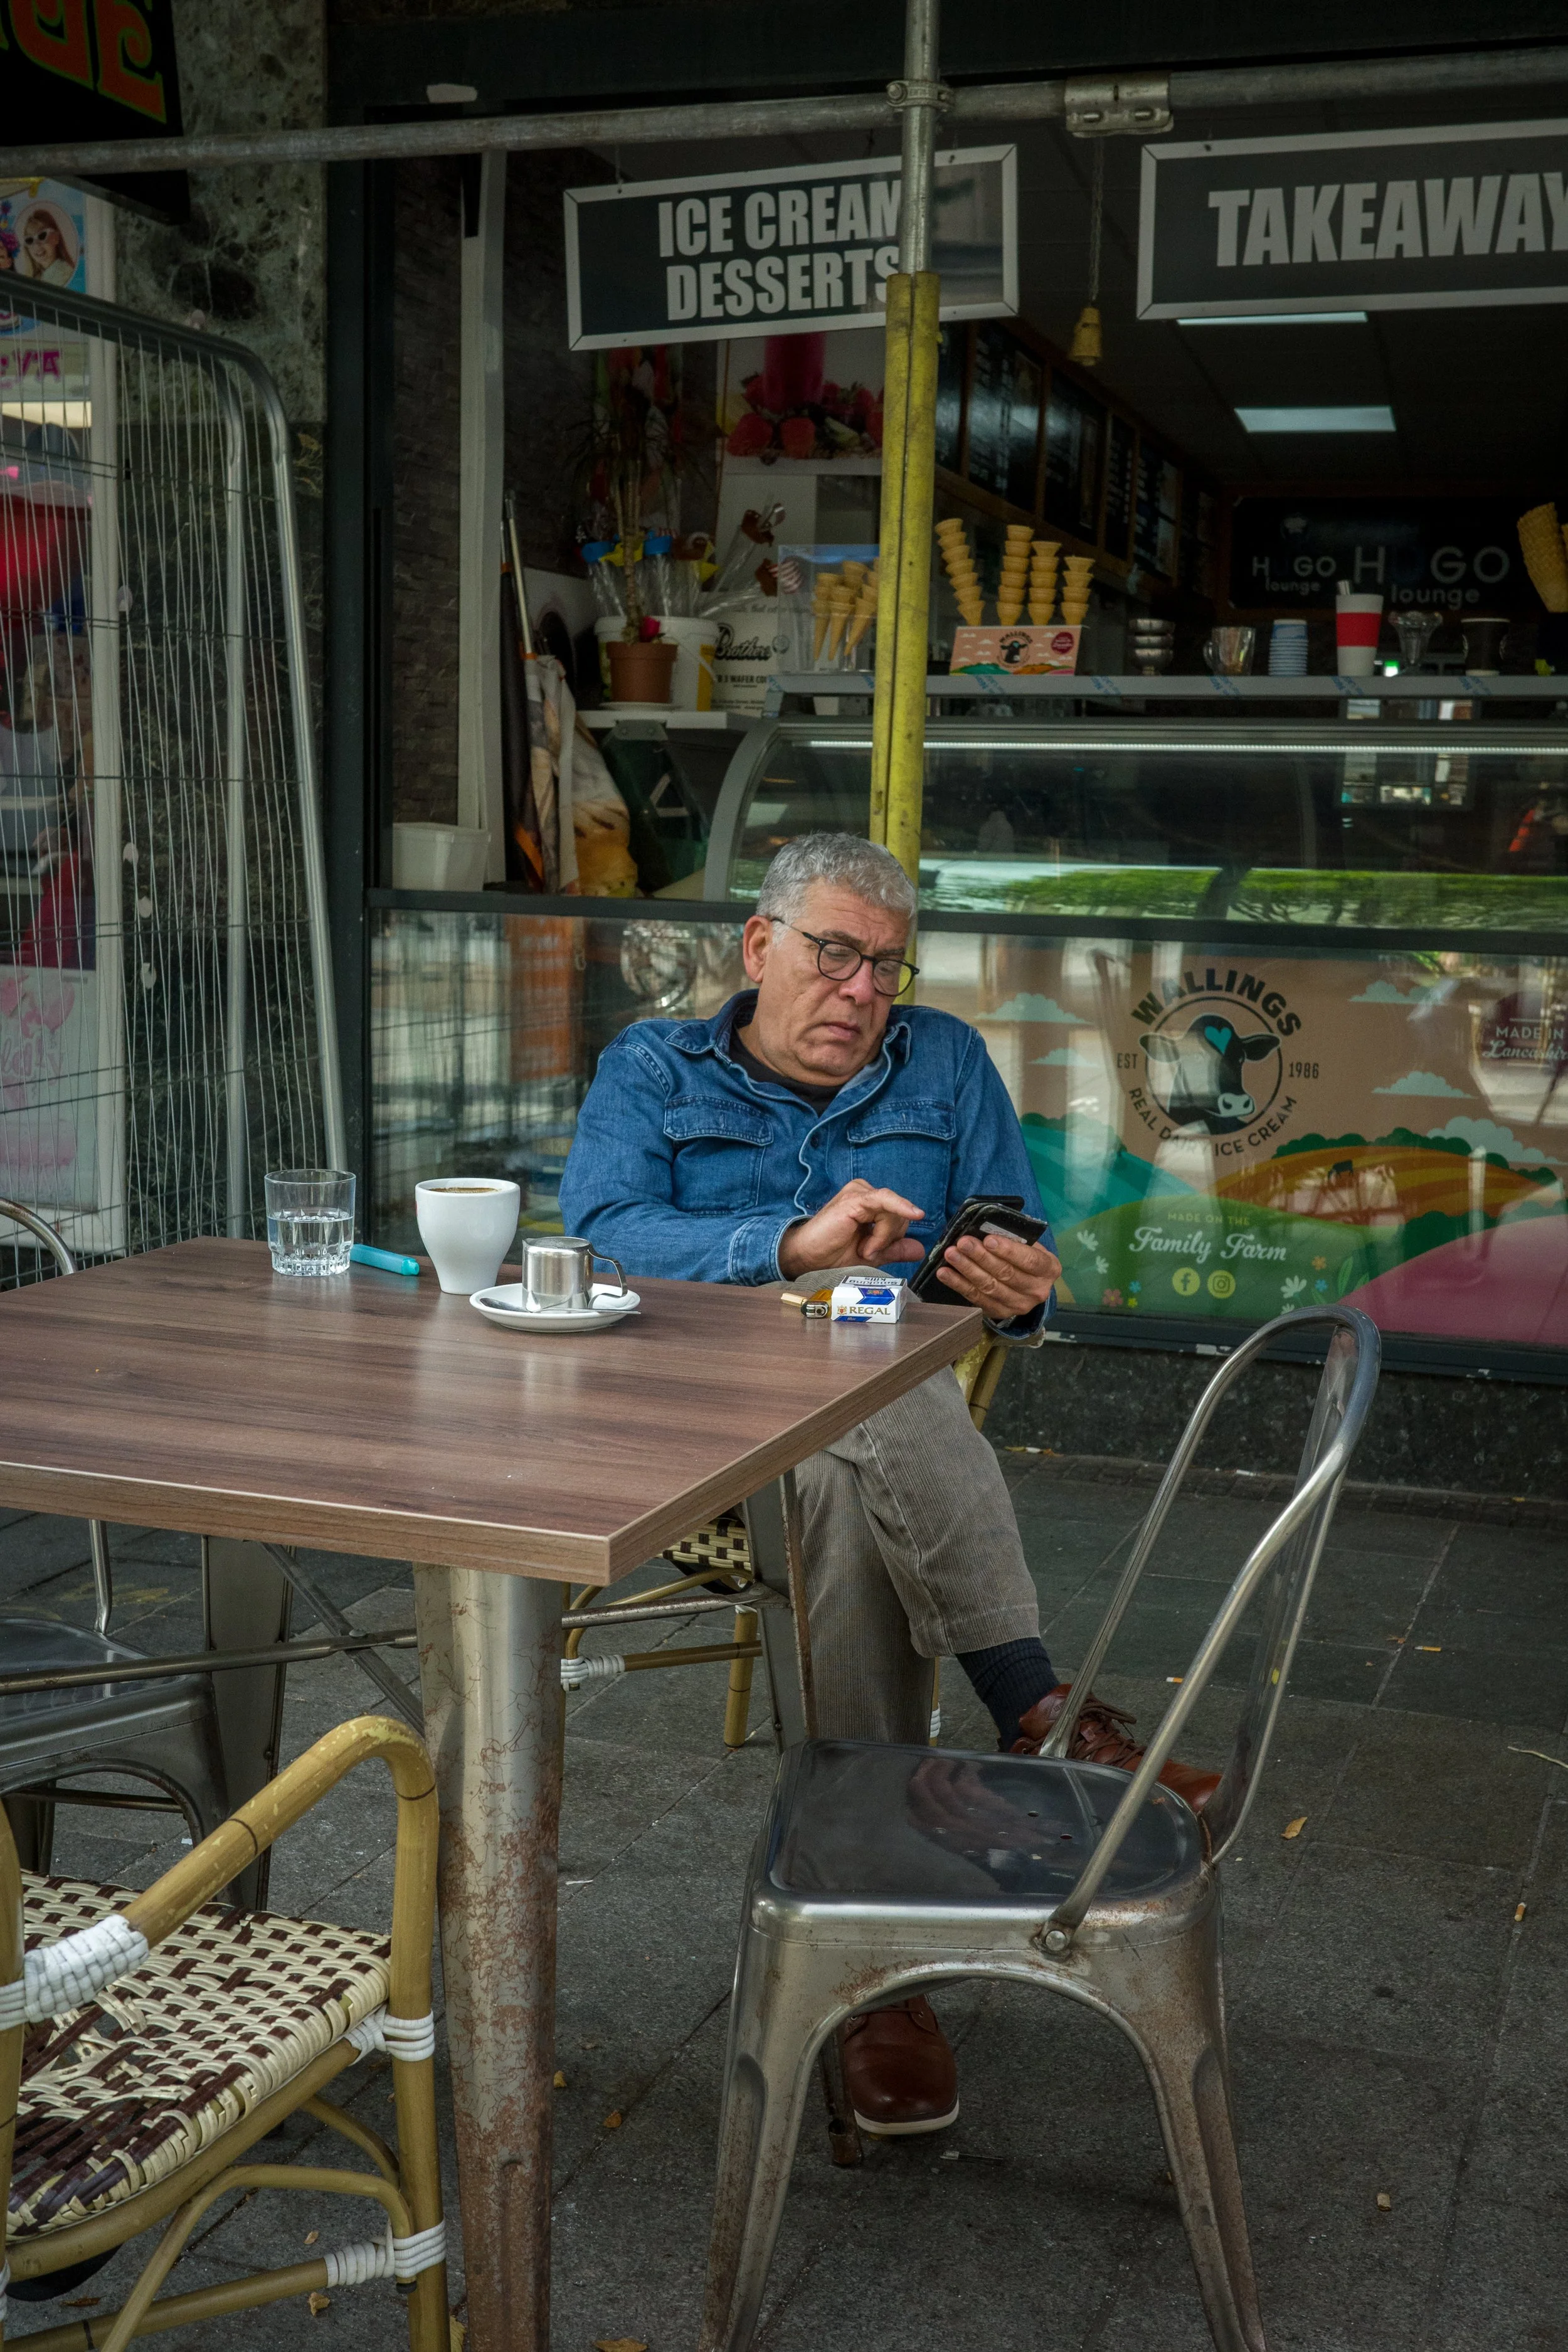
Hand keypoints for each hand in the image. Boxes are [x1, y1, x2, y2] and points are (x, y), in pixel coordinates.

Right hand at [777, 1178, 926, 1279]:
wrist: (808, 1258)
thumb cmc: (833, 1255)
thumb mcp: (872, 1255)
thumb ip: (894, 1250)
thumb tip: (919, 1249)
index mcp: (870, 1205)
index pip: (900, 1217)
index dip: (893, 1239)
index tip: (873, 1253)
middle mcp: (866, 1194)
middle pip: (899, 1214)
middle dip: (888, 1238)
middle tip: (864, 1251)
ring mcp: (859, 1193)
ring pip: (894, 1212)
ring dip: (883, 1236)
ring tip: (862, 1248)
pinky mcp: (854, 1198)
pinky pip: (886, 1200)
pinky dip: (900, 1209)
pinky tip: (916, 1214)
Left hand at [932, 1229, 1059, 1321]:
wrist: (1029, 1282)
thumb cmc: (1026, 1255)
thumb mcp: (1029, 1244)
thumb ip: (1013, 1238)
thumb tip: (984, 1230)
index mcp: (1049, 1269)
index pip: (1029, 1260)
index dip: (1008, 1250)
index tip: (988, 1239)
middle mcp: (1037, 1291)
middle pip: (1006, 1274)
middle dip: (981, 1257)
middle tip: (962, 1243)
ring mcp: (1019, 1305)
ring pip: (989, 1287)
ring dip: (967, 1270)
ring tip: (951, 1255)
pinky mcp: (1000, 1313)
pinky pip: (977, 1299)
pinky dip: (959, 1285)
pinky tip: (945, 1273)